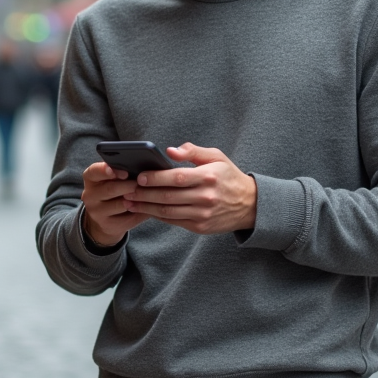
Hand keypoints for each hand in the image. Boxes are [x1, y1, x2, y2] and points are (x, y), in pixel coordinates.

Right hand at [81, 162, 147, 246]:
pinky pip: (127, 218)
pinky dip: (139, 212)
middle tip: (141, 184)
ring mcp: (96, 212)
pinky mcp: (106, 225)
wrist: (107, 217)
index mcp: (91, 178)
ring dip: (135, 200)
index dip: (108, 170)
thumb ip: (121, 172)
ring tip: (146, 195)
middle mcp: (89, 195)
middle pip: (111, 189)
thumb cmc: (114, 191)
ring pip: (121, 204)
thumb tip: (143, 170)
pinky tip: (145, 208)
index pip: (95, 171)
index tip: (124, 172)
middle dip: (129, 185)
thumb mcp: (112, 179)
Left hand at [123, 143, 256, 234]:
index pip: (177, 177)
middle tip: (128, 190)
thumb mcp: (216, 157)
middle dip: (145, 194)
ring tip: (130, 202)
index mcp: (209, 177)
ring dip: (146, 207)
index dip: (156, 178)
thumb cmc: (228, 176)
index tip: (139, 176)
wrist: (249, 205)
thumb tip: (170, 150)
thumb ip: (193, 152)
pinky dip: (158, 216)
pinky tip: (146, 210)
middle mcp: (206, 197)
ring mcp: (203, 214)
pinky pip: (174, 221)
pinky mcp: (200, 227)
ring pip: (168, 212)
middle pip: (169, 196)